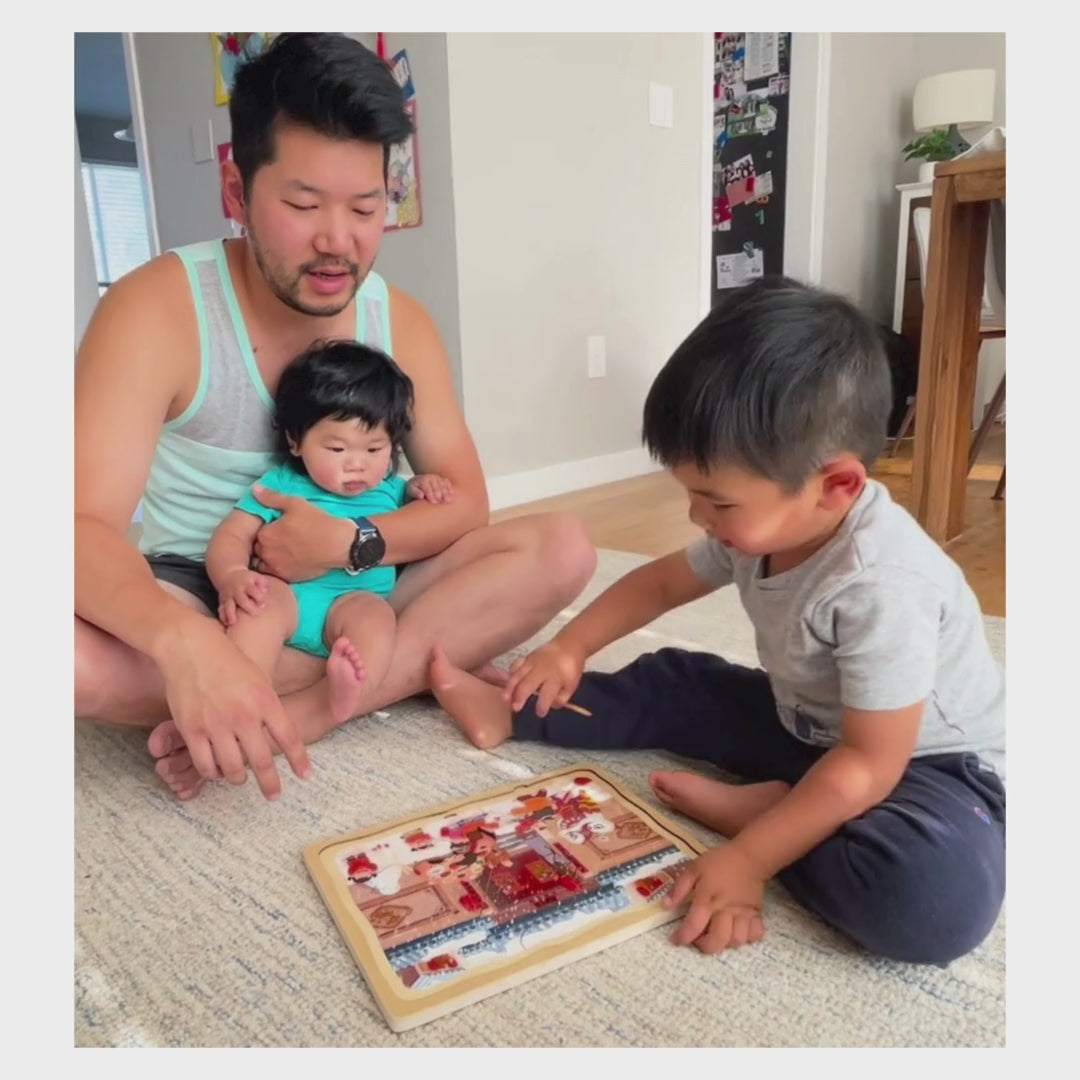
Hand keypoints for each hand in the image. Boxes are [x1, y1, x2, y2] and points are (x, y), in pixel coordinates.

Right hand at [157, 619, 310, 799]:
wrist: (192, 648)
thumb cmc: (229, 662)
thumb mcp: (260, 680)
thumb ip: (269, 708)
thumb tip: (280, 736)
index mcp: (265, 700)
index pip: (289, 737)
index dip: (299, 760)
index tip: (305, 776)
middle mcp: (244, 715)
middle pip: (262, 761)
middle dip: (270, 783)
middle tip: (274, 794)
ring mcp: (217, 724)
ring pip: (232, 768)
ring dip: (238, 778)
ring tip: (240, 778)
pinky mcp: (191, 729)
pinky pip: (205, 764)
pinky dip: (213, 773)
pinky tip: (217, 770)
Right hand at [217, 567, 269, 626]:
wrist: (228, 575)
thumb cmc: (247, 579)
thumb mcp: (256, 577)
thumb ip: (262, 584)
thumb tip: (264, 592)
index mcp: (246, 584)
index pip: (253, 591)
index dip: (259, 598)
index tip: (263, 604)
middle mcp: (237, 591)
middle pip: (242, 599)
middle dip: (248, 607)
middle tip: (254, 613)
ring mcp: (228, 596)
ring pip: (229, 606)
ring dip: (230, 614)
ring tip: (233, 623)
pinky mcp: (223, 602)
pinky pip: (221, 609)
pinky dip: (223, 616)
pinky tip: (225, 622)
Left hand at [250, 484, 352, 581]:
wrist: (340, 545)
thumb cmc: (318, 522)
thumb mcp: (295, 503)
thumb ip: (272, 498)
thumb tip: (255, 490)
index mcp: (265, 534)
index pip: (256, 532)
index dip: (267, 528)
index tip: (278, 526)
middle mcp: (267, 553)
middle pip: (258, 548)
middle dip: (267, 542)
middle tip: (283, 537)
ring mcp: (277, 567)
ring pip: (265, 562)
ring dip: (270, 556)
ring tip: (286, 550)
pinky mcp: (289, 577)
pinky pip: (277, 573)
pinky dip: (280, 566)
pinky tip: (292, 559)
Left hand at [407, 473, 454, 503]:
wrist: (418, 482)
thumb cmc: (414, 488)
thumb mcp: (410, 490)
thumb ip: (415, 492)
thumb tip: (421, 495)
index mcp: (422, 480)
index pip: (427, 488)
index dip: (431, 495)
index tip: (434, 503)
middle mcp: (431, 477)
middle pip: (437, 487)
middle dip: (440, 495)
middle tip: (442, 503)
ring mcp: (438, 478)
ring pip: (443, 485)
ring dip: (446, 493)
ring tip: (448, 501)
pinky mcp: (443, 480)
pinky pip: (447, 483)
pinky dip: (450, 488)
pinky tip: (452, 494)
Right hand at [504, 639, 584, 716]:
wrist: (568, 646)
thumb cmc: (570, 669)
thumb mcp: (571, 686)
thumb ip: (561, 699)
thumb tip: (550, 705)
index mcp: (556, 677)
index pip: (547, 694)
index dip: (542, 705)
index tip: (540, 713)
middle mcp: (542, 669)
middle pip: (528, 684)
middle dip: (520, 697)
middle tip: (515, 709)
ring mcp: (532, 662)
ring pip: (518, 675)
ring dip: (510, 687)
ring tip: (505, 698)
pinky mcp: (526, 657)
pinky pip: (515, 666)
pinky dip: (510, 675)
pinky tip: (507, 684)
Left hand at [664, 844, 765, 953]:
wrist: (748, 856)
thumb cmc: (718, 862)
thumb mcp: (693, 869)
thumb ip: (679, 888)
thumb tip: (666, 906)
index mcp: (707, 899)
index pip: (694, 926)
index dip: (682, 937)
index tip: (675, 940)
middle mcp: (725, 910)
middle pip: (717, 941)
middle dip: (705, 947)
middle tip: (698, 940)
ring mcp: (743, 914)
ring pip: (736, 941)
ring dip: (725, 944)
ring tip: (717, 934)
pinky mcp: (756, 914)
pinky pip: (755, 934)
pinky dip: (747, 938)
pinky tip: (737, 931)